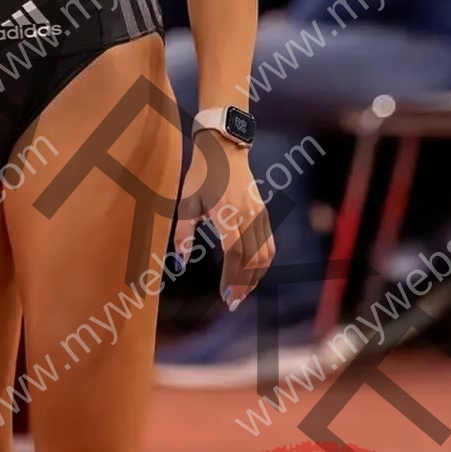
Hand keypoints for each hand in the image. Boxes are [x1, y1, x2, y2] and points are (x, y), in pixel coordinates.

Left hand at [173, 133, 274, 309]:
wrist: (224, 149)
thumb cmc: (201, 176)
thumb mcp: (187, 204)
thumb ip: (183, 235)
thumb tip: (181, 263)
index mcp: (228, 215)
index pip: (235, 255)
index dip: (232, 279)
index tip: (225, 296)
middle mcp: (248, 217)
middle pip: (253, 259)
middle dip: (244, 284)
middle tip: (233, 302)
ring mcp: (259, 215)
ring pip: (265, 255)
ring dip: (255, 277)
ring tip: (242, 292)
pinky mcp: (264, 213)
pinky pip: (269, 244)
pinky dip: (263, 263)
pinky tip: (253, 273)